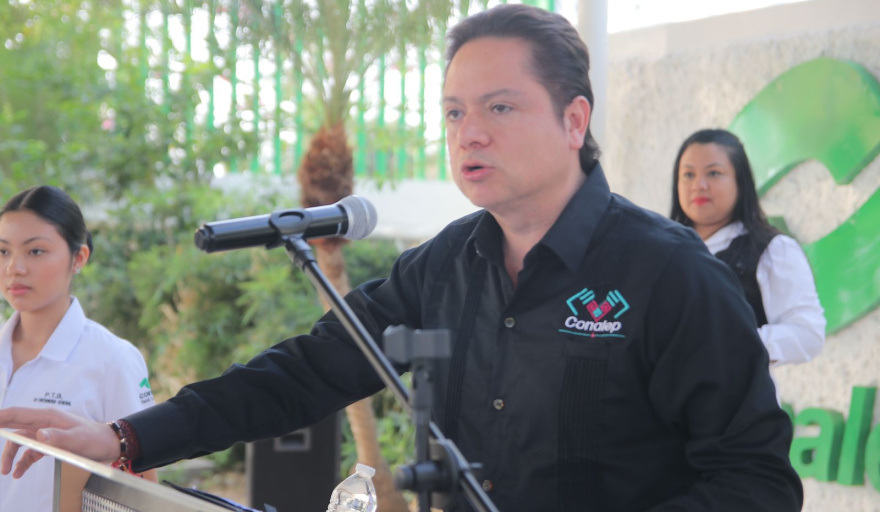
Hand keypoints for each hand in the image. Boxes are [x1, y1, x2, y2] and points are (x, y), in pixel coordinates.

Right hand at [0, 407, 119, 477]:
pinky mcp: (49, 445)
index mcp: (47, 416)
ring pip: (19, 442)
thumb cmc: (94, 438)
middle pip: (13, 426)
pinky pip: (30, 453)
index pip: (16, 414)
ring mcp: (45, 434)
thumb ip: (58, 437)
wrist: (108, 445)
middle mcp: (43, 423)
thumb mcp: (77, 438)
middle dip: (0, 433)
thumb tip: (38, 435)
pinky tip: (18, 473)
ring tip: (6, 471)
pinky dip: (22, 463)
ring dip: (10, 455)